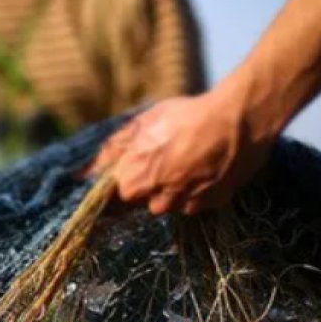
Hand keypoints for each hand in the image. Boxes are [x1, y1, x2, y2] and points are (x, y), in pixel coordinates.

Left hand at [90, 93, 277, 215]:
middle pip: (143, 202)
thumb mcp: (142, 125)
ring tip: (188, 158)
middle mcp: (158, 201)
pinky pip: (196, 202)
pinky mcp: (213, 204)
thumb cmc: (186, 116)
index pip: (113, 201)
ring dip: (173, 188)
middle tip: (165, 156)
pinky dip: (197, 189)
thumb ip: (111, 152)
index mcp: (135, 181)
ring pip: (170, 203)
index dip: (120, 186)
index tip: (128, 176)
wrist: (239, 119)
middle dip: (148, 184)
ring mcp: (187, 205)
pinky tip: (205, 166)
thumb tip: (81, 175)